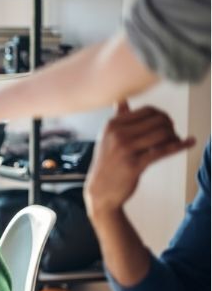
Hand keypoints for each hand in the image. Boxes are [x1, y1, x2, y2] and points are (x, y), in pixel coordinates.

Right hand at [84, 102, 194, 216]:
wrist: (100, 190)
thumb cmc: (107, 163)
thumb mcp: (107, 138)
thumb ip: (118, 118)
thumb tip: (121, 100)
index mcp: (112, 125)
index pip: (147, 110)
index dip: (162, 115)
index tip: (166, 123)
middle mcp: (117, 134)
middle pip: (157, 120)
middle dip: (170, 125)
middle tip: (172, 134)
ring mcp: (125, 150)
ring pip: (162, 134)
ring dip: (174, 137)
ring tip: (174, 142)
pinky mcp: (134, 165)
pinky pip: (163, 151)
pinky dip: (180, 146)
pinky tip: (190, 142)